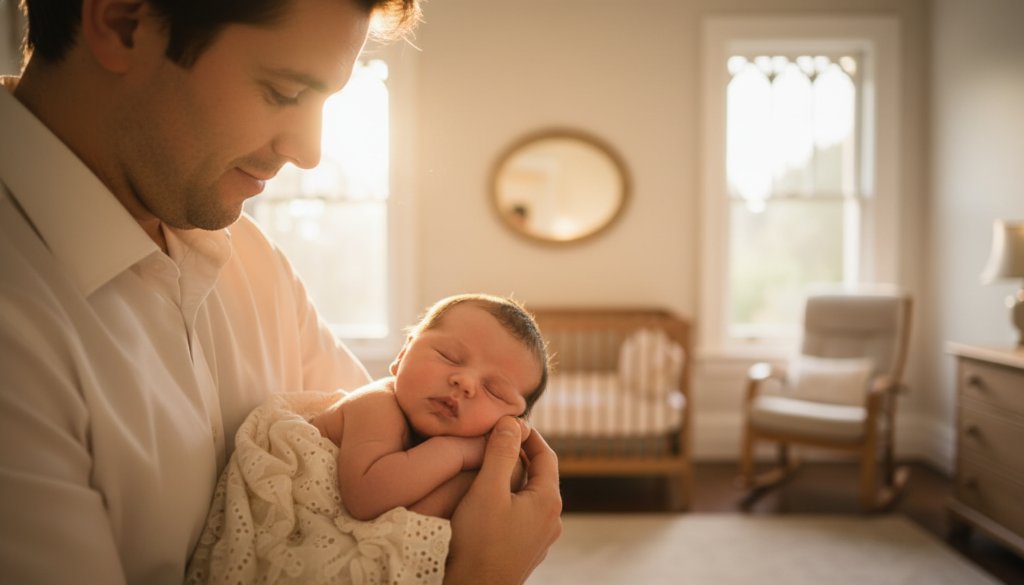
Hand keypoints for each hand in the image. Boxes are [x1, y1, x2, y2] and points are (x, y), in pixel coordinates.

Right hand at [445, 416, 561, 584]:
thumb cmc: (479, 543)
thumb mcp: (488, 490)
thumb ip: (501, 453)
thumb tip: (512, 421)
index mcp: (548, 501)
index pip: (546, 455)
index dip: (528, 434)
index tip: (507, 423)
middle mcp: (552, 520)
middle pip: (539, 475)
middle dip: (518, 456)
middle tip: (492, 442)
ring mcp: (540, 539)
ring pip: (529, 497)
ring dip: (512, 479)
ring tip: (486, 469)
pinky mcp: (526, 551)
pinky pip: (522, 516)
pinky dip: (509, 501)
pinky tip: (487, 503)